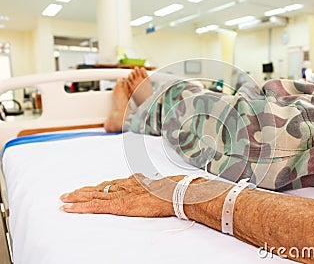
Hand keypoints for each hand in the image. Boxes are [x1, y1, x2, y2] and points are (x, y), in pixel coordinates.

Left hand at [60, 173, 181, 216]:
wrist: (174, 193)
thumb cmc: (171, 190)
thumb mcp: (158, 184)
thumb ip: (149, 183)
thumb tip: (148, 180)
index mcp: (133, 182)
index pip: (110, 184)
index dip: (97, 187)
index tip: (88, 189)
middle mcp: (123, 186)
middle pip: (98, 188)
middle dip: (82, 191)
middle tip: (68, 193)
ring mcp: (120, 195)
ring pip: (93, 195)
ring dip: (77, 197)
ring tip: (64, 199)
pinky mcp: (118, 205)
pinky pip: (95, 206)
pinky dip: (80, 207)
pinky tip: (69, 209)